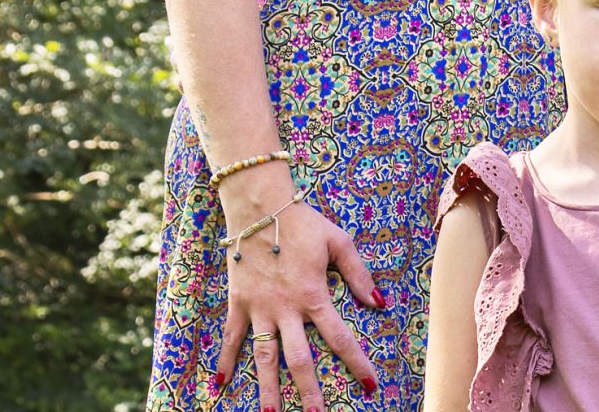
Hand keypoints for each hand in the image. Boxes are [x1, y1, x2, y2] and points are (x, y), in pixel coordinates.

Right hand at [214, 198, 382, 410]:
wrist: (260, 207)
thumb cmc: (303, 223)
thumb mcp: (339, 242)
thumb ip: (359, 274)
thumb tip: (379, 303)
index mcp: (314, 295)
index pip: (340, 338)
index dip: (357, 363)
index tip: (370, 386)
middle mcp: (286, 309)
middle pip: (299, 360)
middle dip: (309, 391)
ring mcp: (259, 309)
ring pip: (264, 357)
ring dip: (267, 388)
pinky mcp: (238, 304)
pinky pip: (230, 337)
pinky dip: (224, 360)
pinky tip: (218, 384)